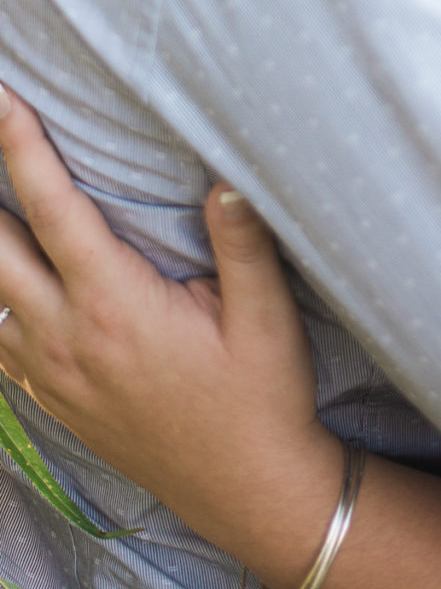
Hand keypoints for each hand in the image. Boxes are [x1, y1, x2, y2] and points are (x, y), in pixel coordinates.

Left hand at [0, 84, 337, 544]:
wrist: (245, 487)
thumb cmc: (262, 397)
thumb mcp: (266, 318)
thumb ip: (243, 244)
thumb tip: (226, 176)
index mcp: (114, 306)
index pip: (53, 211)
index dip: (22, 151)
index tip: (4, 101)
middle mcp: (65, 338)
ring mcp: (48, 374)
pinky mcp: (49, 400)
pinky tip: (8, 287)